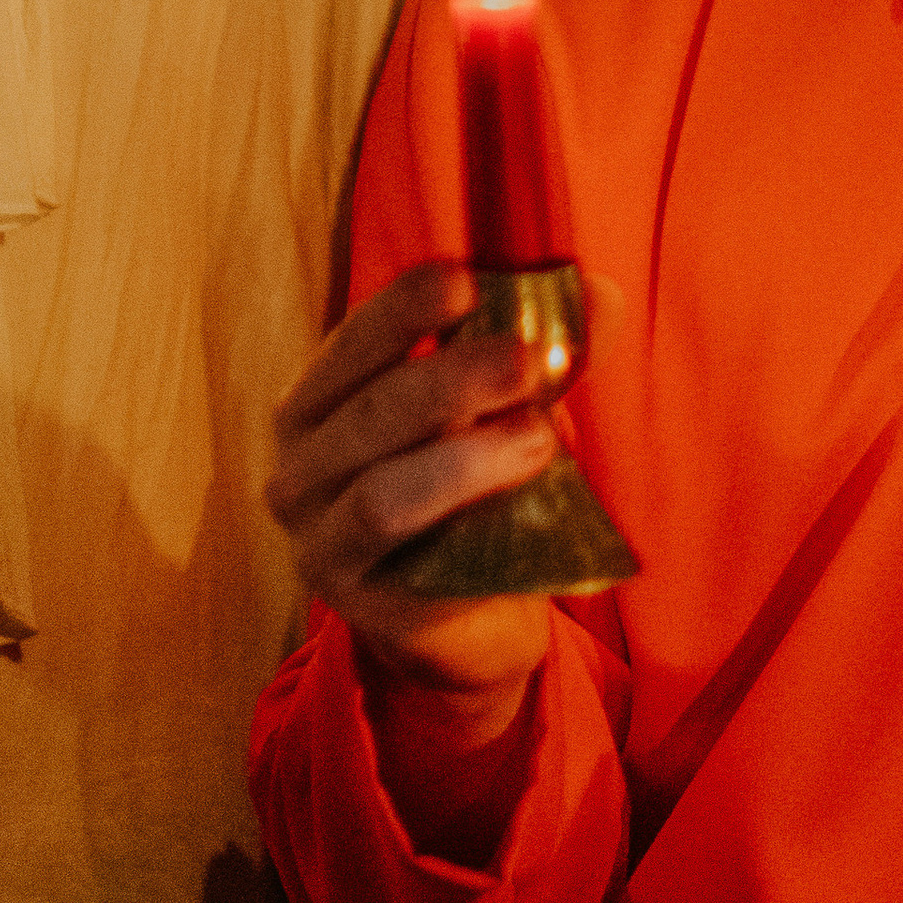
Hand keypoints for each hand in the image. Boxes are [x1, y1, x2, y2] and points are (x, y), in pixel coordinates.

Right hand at [267, 262, 566, 713]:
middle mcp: (299, 466)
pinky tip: (517, 508)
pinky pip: (405, 565)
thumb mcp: (506, 417)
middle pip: (374, 409)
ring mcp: (317, 539)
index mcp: (323, 403)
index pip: (354, 343)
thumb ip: (541, 358)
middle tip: (532, 359)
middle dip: (457, 377)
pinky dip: (460, 530)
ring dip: (467, 459)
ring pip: (383, 492)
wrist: (467, 620)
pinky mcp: (354, 603)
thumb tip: (602, 296)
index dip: (404, 308)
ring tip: (541, 438)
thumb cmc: (474, 499)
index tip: (466, 282)